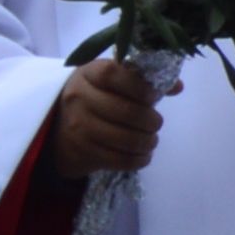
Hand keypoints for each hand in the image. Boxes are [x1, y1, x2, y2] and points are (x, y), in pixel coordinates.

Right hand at [42, 54, 167, 181]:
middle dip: (151, 121)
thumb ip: (142, 80)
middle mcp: (79, 98)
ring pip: (125, 139)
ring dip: (148, 142)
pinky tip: (143, 155)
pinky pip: (119, 160)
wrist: (57, 127)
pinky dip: (139, 160)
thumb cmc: (94, 97)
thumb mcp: (110, 81)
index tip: (154, 95)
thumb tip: (177, 86)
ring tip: (151, 140)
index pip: (114, 74)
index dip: (140, 86)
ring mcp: (78, 127)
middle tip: (157, 123)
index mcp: (88, 74)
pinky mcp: (82, 152)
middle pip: (126, 111)